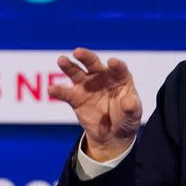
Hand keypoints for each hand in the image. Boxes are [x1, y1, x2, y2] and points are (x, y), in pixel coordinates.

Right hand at [49, 47, 142, 161]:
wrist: (112, 134)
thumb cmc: (126, 119)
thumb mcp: (133, 115)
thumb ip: (131, 107)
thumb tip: (129, 102)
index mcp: (120, 78)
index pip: (119, 69)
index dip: (116, 65)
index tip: (112, 62)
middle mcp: (102, 78)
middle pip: (94, 64)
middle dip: (86, 57)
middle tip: (78, 52)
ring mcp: (88, 87)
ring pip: (77, 73)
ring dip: (69, 66)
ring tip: (62, 60)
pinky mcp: (77, 99)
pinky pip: (67, 93)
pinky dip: (59, 91)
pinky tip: (52, 89)